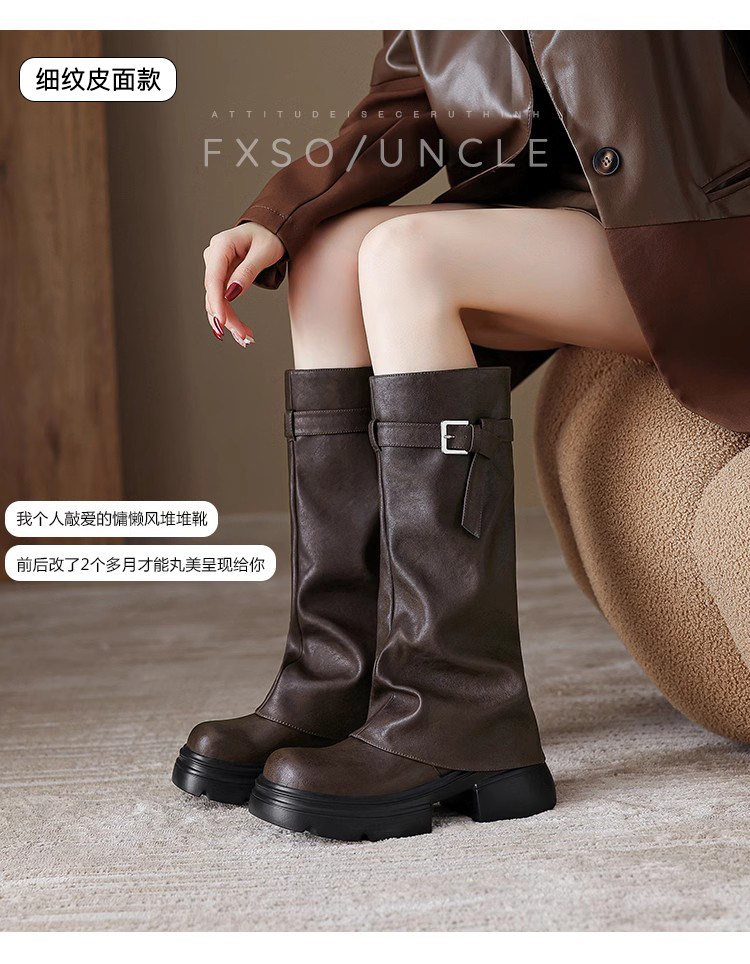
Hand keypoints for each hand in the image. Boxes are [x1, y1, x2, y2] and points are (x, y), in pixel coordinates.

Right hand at [203, 222, 284, 346]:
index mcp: (221, 246)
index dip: (217, 302)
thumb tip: (232, 293)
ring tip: (245, 338)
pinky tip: (240, 331)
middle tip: (243, 336)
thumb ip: (247, 272)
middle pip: (214, 293)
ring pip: (217, 300)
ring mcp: (216, 267)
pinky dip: (231, 315)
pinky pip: (223, 298)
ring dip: (229, 321)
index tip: (222, 322)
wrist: (272, 228)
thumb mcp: (264, 253)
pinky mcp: (222, 276)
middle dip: (227, 317)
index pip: (214, 278)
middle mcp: (214, 256)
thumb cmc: (270, 236)